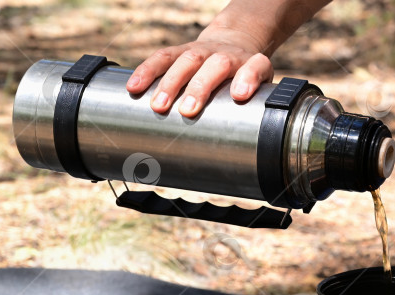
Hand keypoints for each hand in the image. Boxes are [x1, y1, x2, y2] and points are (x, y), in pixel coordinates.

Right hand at [126, 31, 273, 117]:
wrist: (233, 44)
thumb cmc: (245, 79)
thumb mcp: (260, 91)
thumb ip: (256, 112)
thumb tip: (245, 151)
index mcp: (251, 63)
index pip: (255, 66)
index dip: (248, 78)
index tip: (239, 95)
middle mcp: (227, 54)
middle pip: (216, 65)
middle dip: (200, 87)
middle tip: (187, 111)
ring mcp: (203, 50)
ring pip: (186, 60)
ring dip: (170, 83)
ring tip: (158, 106)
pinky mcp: (181, 50)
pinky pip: (162, 57)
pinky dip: (147, 72)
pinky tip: (134, 87)